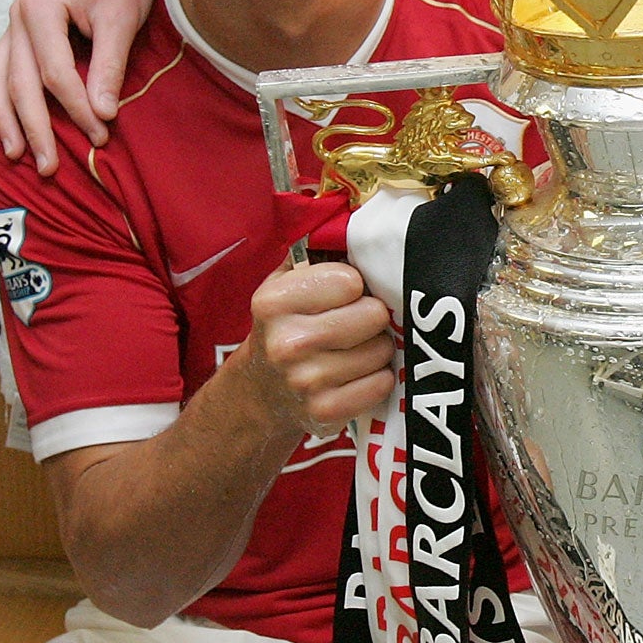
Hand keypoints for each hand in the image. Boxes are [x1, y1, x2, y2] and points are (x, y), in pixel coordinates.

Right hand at [0, 0, 174, 173]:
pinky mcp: (18, 31)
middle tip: (49, 169)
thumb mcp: (122, 18)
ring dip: (5, 119)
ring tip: (15, 155)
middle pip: (20, 83)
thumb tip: (104, 115)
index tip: (101, 136)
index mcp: (41, 9)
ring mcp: (13, 24)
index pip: (55, 74)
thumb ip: (109, 65)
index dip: (76, 109)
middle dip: (35, 128)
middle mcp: (18, 16)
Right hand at [242, 262, 396, 436]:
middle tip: (355, 325)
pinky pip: (381, 384)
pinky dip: (376, 378)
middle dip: (371, 318)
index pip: (351, 280)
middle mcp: (286, 342)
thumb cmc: (285, 326)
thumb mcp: (284, 284)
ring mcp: (305, 381)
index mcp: (273, 303)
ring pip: (381, 351)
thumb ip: (315, 255)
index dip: (355, 286)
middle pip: (373, 315)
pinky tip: (355, 375)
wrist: (260, 391)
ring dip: (375, 349)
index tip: (345, 295)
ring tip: (353, 350)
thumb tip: (359, 230)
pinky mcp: (325, 411)